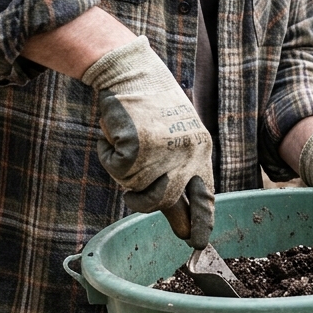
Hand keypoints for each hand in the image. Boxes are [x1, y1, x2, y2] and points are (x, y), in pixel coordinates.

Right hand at [82, 36, 214, 247]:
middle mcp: (186, 153)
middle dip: (148, 205)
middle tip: (141, 205)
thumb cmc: (152, 104)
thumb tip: (176, 209)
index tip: (197, 241)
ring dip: (125, 178)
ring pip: (137, 189)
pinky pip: (116, 170)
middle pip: (166, 201)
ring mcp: (163, 152)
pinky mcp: (137, 147)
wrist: (132, 71)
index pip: (204, 193)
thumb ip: (178, 168)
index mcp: (200, 150)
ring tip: (123, 156)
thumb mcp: (177, 135)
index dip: (200, 219)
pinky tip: (113, 134)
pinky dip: (108, 154)